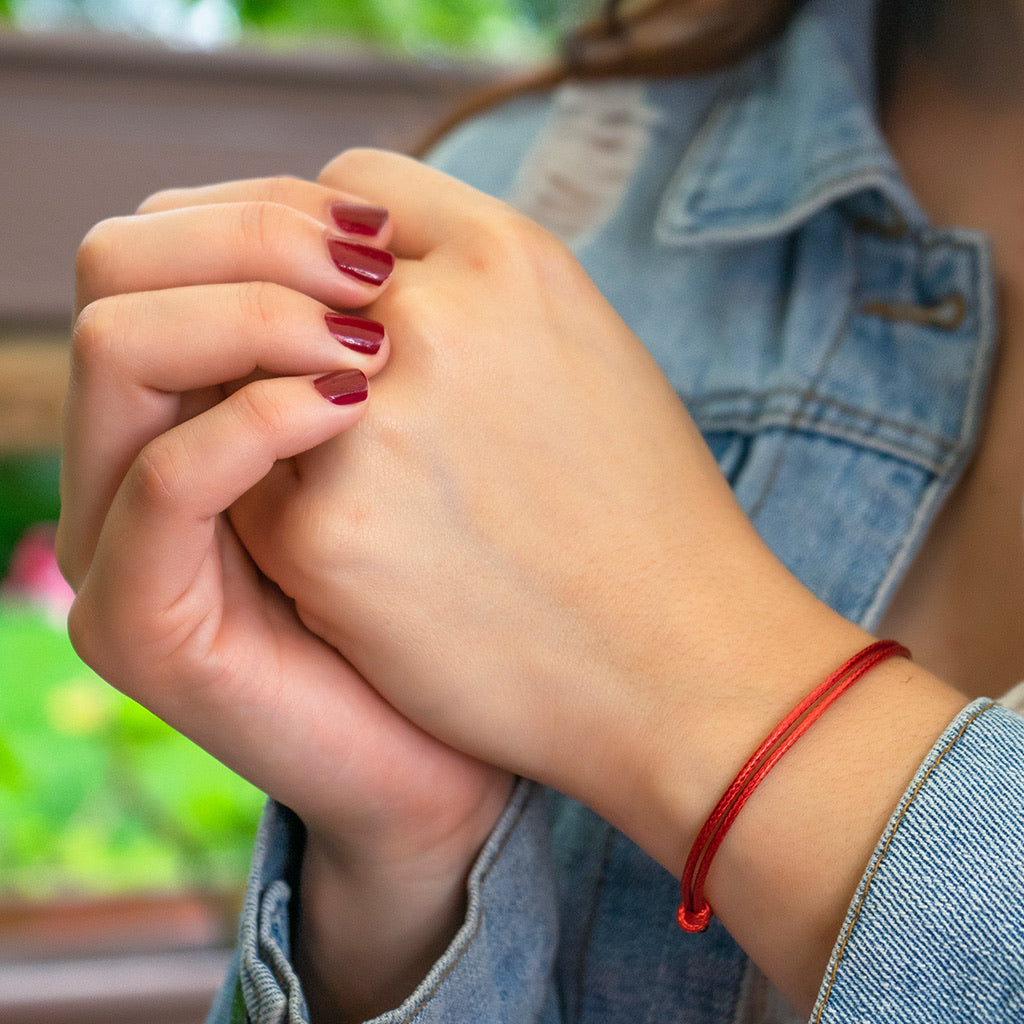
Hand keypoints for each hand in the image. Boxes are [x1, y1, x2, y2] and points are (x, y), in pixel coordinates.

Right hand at [58, 176, 512, 1020]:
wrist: (452, 749)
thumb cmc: (461, 587)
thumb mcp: (414, 432)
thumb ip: (363, 333)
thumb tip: (374, 211)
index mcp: (190, 403)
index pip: (171, 239)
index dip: (273, 209)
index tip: (387, 238)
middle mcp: (134, 458)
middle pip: (126, 265)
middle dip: (255, 240)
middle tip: (373, 271)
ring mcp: (118, 543)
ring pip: (123, 345)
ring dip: (255, 314)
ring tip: (367, 347)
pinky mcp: (140, 622)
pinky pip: (171, 478)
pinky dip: (258, 420)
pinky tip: (351, 410)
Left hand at [226, 151, 824, 835]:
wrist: (676, 664)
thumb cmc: (645, 514)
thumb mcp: (588, 352)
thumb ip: (475, 292)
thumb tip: (368, 272)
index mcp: (506, 259)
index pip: (349, 186)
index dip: (330, 236)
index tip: (338, 295)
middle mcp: (430, 320)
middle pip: (278, 276)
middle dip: (289, 323)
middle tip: (314, 389)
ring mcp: (365, 427)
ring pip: (245, 382)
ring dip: (276, 418)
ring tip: (360, 487)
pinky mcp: (319, 536)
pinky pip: (247, 487)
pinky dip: (285, 510)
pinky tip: (363, 556)